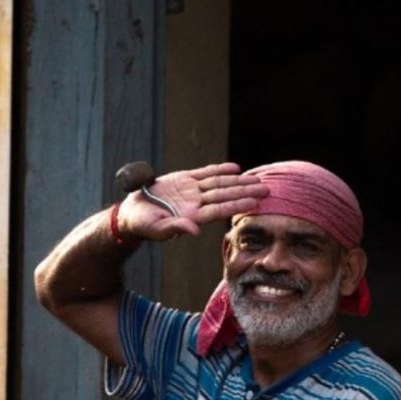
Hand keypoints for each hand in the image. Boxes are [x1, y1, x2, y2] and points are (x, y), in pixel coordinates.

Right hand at [118, 162, 268, 240]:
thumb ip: (175, 229)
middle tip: (267, 189)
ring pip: (219, 184)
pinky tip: (236, 168)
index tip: (255, 203)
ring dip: (239, 181)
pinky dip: (220, 170)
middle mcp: (196, 203)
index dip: (237, 205)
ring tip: (257, 179)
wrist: (133, 213)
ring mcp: (191, 191)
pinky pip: (205, 173)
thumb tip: (194, 231)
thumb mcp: (156, 229)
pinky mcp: (184, 180)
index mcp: (192, 216)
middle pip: (225, 195)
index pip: (219, 209)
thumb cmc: (143, 224)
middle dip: (246, 192)